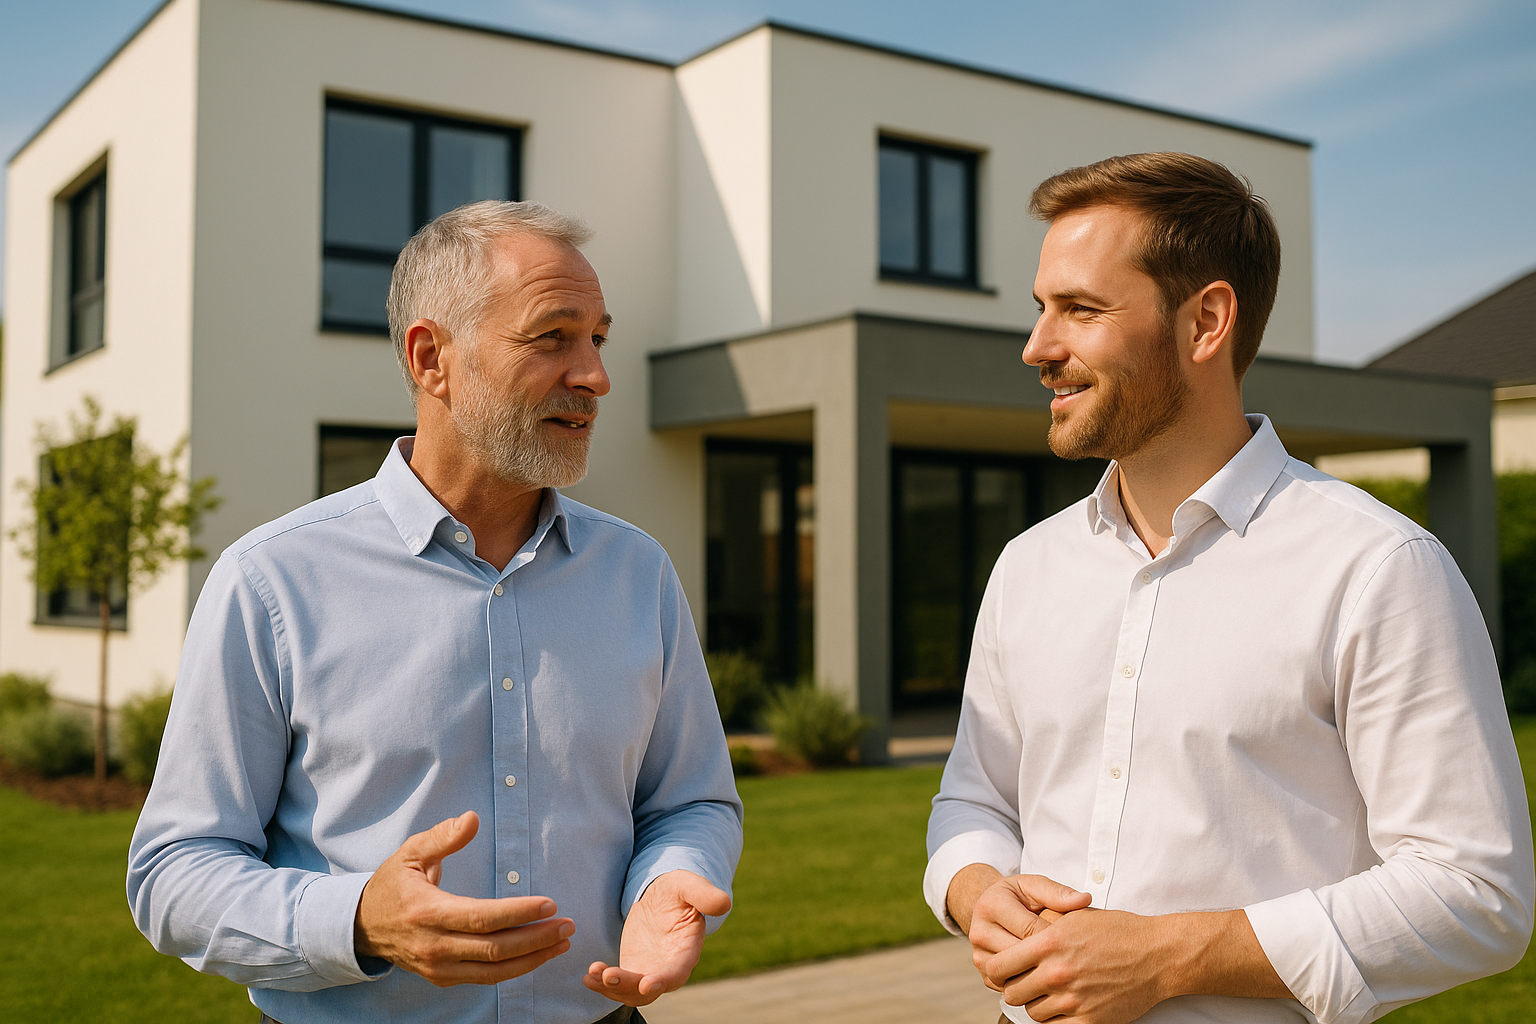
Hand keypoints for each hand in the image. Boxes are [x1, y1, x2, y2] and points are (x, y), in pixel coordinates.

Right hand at [354, 811, 574, 985]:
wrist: (361, 927)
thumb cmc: (392, 885)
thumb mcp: (410, 853)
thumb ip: (442, 837)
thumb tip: (472, 819)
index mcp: (428, 912)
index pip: (481, 917)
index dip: (518, 913)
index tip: (550, 905)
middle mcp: (434, 946)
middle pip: (494, 949)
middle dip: (536, 939)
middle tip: (568, 925)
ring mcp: (438, 967)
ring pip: (494, 970)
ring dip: (533, 958)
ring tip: (562, 942)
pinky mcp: (442, 978)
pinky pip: (485, 979)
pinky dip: (515, 970)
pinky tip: (538, 955)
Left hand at [582, 869, 731, 1005]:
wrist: (661, 894)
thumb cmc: (678, 888)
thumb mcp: (689, 885)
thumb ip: (704, 895)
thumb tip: (725, 903)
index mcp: (687, 949)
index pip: (678, 971)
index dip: (664, 980)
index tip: (647, 985)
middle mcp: (670, 966)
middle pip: (651, 988)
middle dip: (629, 986)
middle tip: (608, 975)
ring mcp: (651, 970)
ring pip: (632, 991)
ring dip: (612, 987)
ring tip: (592, 974)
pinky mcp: (634, 968)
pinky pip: (618, 984)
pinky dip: (602, 984)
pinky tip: (587, 976)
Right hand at [967, 873, 1090, 989]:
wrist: (991, 909)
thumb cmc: (1019, 896)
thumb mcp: (1035, 886)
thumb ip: (1058, 892)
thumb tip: (1085, 899)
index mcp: (991, 905)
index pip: (1030, 929)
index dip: (1057, 938)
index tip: (1078, 941)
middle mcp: (979, 932)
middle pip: (1021, 956)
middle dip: (1050, 960)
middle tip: (1076, 962)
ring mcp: (978, 956)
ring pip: (1014, 976)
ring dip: (1040, 977)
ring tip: (1064, 972)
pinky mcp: (984, 974)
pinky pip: (1010, 988)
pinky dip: (1031, 987)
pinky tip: (1048, 981)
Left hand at [983, 907, 1287, 1022]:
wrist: (1157, 955)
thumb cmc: (1117, 931)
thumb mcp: (1075, 916)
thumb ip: (1041, 927)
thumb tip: (1012, 937)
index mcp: (1049, 942)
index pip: (1000, 965)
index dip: (995, 969)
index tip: (1000, 970)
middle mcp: (1058, 972)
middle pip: (1012, 992)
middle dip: (1015, 987)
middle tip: (1024, 982)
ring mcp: (1074, 998)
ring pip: (1033, 1012)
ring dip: (1036, 1004)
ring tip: (1048, 992)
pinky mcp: (1090, 1019)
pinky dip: (1055, 1019)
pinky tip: (1063, 1006)